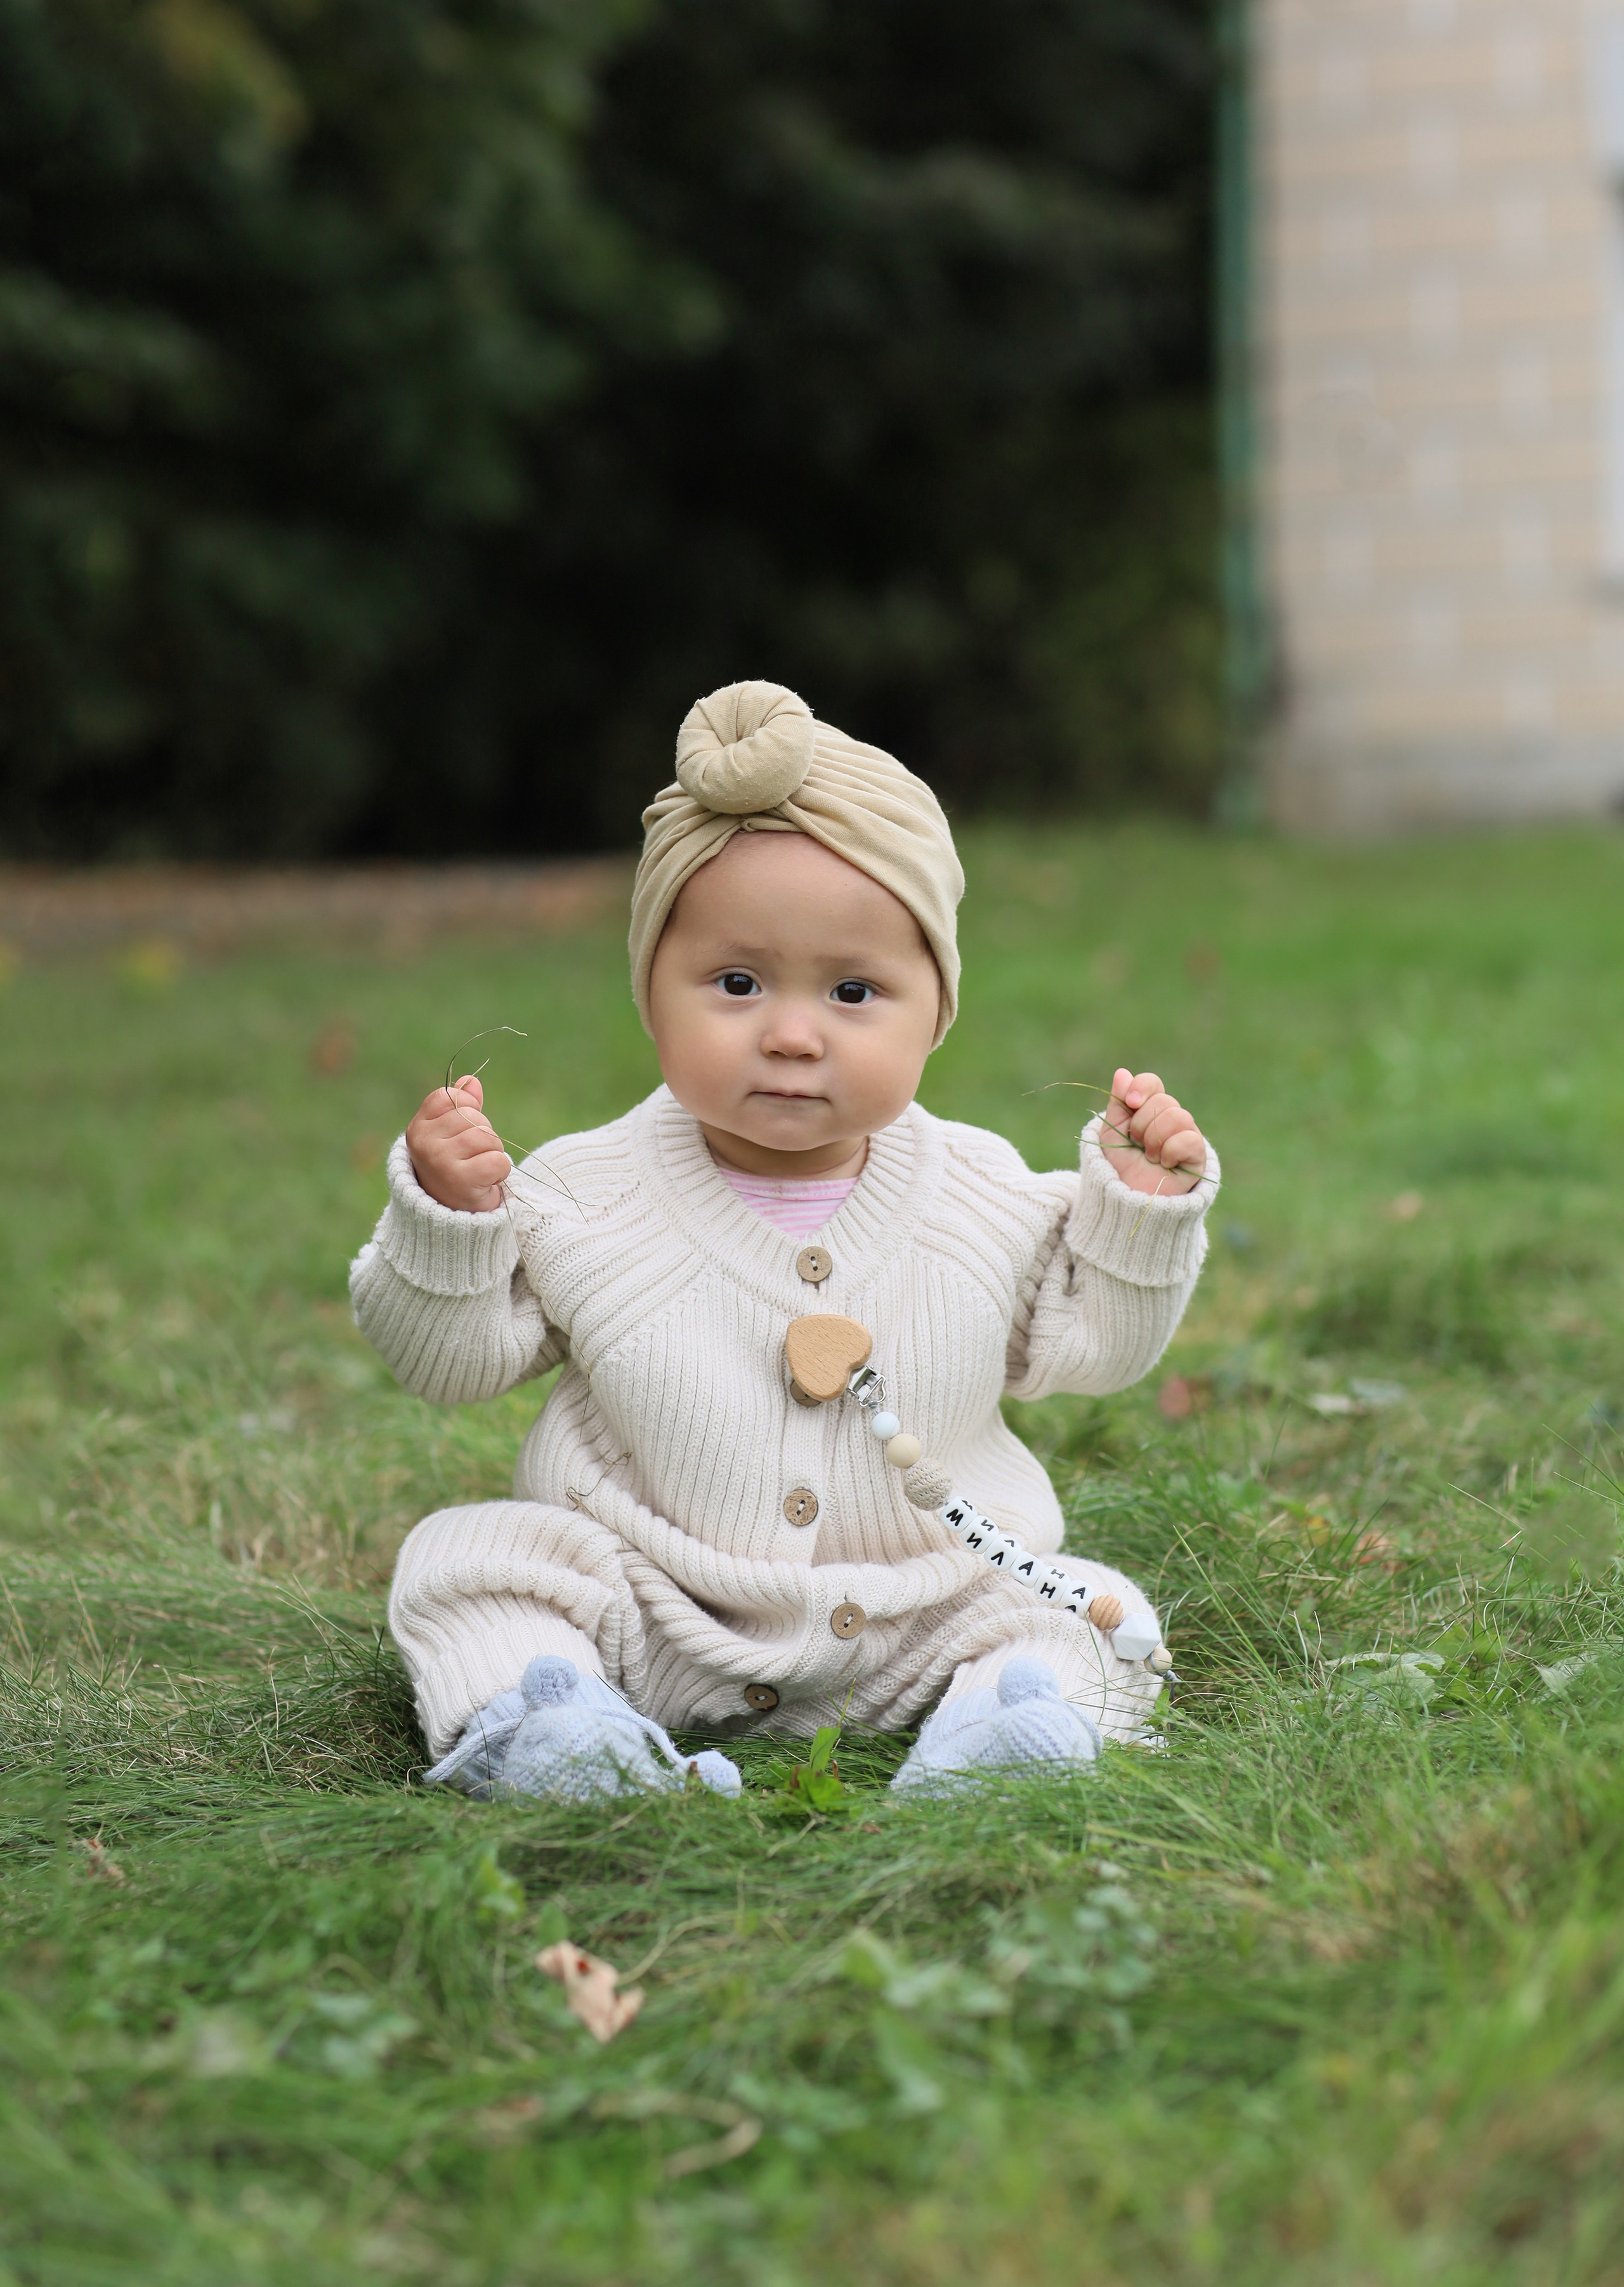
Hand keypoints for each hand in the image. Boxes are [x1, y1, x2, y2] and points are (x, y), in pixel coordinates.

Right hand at [405, 1074, 511, 1212]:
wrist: (452, 1219)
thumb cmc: (454, 1170)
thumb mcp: (452, 1135)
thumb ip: (461, 1106)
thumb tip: (471, 1080)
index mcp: (419, 1128)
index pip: (452, 1097)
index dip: (467, 1110)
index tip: (461, 1134)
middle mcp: (424, 1143)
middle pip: (474, 1117)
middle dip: (483, 1136)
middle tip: (471, 1158)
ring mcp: (440, 1162)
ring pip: (487, 1137)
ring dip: (492, 1154)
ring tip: (478, 1170)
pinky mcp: (461, 1181)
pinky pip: (498, 1160)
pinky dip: (499, 1171)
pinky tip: (485, 1181)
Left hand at [1100, 1068, 1207, 1197]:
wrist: (1126, 1201)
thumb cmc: (1118, 1168)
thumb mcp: (1111, 1132)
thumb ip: (1118, 1103)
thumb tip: (1122, 1073)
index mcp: (1148, 1110)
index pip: (1153, 1083)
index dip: (1142, 1088)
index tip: (1131, 1102)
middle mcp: (1170, 1120)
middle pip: (1164, 1100)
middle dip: (1142, 1124)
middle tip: (1137, 1144)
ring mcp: (1186, 1136)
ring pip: (1178, 1116)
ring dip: (1155, 1138)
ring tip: (1150, 1157)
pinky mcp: (1198, 1156)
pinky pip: (1189, 1139)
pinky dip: (1171, 1151)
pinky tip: (1165, 1164)